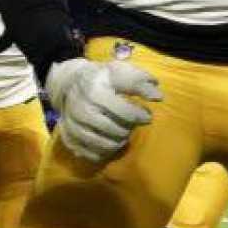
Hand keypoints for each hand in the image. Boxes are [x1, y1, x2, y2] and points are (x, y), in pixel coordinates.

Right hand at [44, 57, 162, 162]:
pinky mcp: (70, 140)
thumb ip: (139, 82)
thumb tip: (158, 97)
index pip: (126, 112)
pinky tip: (109, 139)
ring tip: (122, 131)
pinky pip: (94, 155)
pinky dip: (106, 151)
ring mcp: (74, 127)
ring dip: (120, 141)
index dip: (141, 116)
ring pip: (107, 145)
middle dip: (129, 129)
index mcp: (95, 91)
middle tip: (131, 123)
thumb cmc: (101, 78)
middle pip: (117, 131)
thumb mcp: (119, 71)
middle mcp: (81, 110)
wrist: (69, 84)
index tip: (146, 115)